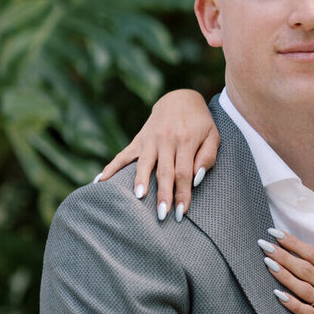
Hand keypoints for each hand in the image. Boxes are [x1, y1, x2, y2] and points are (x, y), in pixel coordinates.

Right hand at [94, 91, 217, 221]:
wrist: (180, 98)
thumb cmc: (200, 122)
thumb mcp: (213, 135)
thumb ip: (207, 157)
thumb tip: (197, 178)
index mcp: (186, 140)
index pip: (183, 172)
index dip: (183, 193)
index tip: (182, 212)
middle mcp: (166, 139)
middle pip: (164, 172)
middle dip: (163, 195)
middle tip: (162, 215)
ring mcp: (150, 139)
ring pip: (144, 163)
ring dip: (140, 181)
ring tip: (137, 198)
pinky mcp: (139, 139)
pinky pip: (124, 155)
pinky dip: (112, 167)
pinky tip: (100, 181)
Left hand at [265, 232, 313, 313]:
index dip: (295, 243)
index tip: (278, 234)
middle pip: (304, 268)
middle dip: (283, 255)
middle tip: (265, 245)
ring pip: (302, 287)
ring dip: (283, 274)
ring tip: (267, 263)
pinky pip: (305, 312)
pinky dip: (291, 303)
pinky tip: (277, 294)